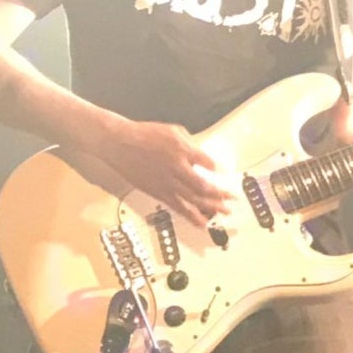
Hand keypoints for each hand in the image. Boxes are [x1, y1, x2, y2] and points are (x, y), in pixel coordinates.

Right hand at [99, 119, 232, 226]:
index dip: (217, 169)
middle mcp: (176, 168)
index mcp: (182, 150)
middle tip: (232, 199)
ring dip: (211, 208)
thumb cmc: (145, 134)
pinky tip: (202, 222)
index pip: (207, 163)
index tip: (224, 173)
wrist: (120, 143)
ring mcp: (167, 183)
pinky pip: (178, 207)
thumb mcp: (172, 131)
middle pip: (203, 186)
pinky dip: (192, 215)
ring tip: (225, 213)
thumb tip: (200, 155)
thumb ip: (189, 143)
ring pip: (193, 200)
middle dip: (220, 194)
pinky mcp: (158, 192)